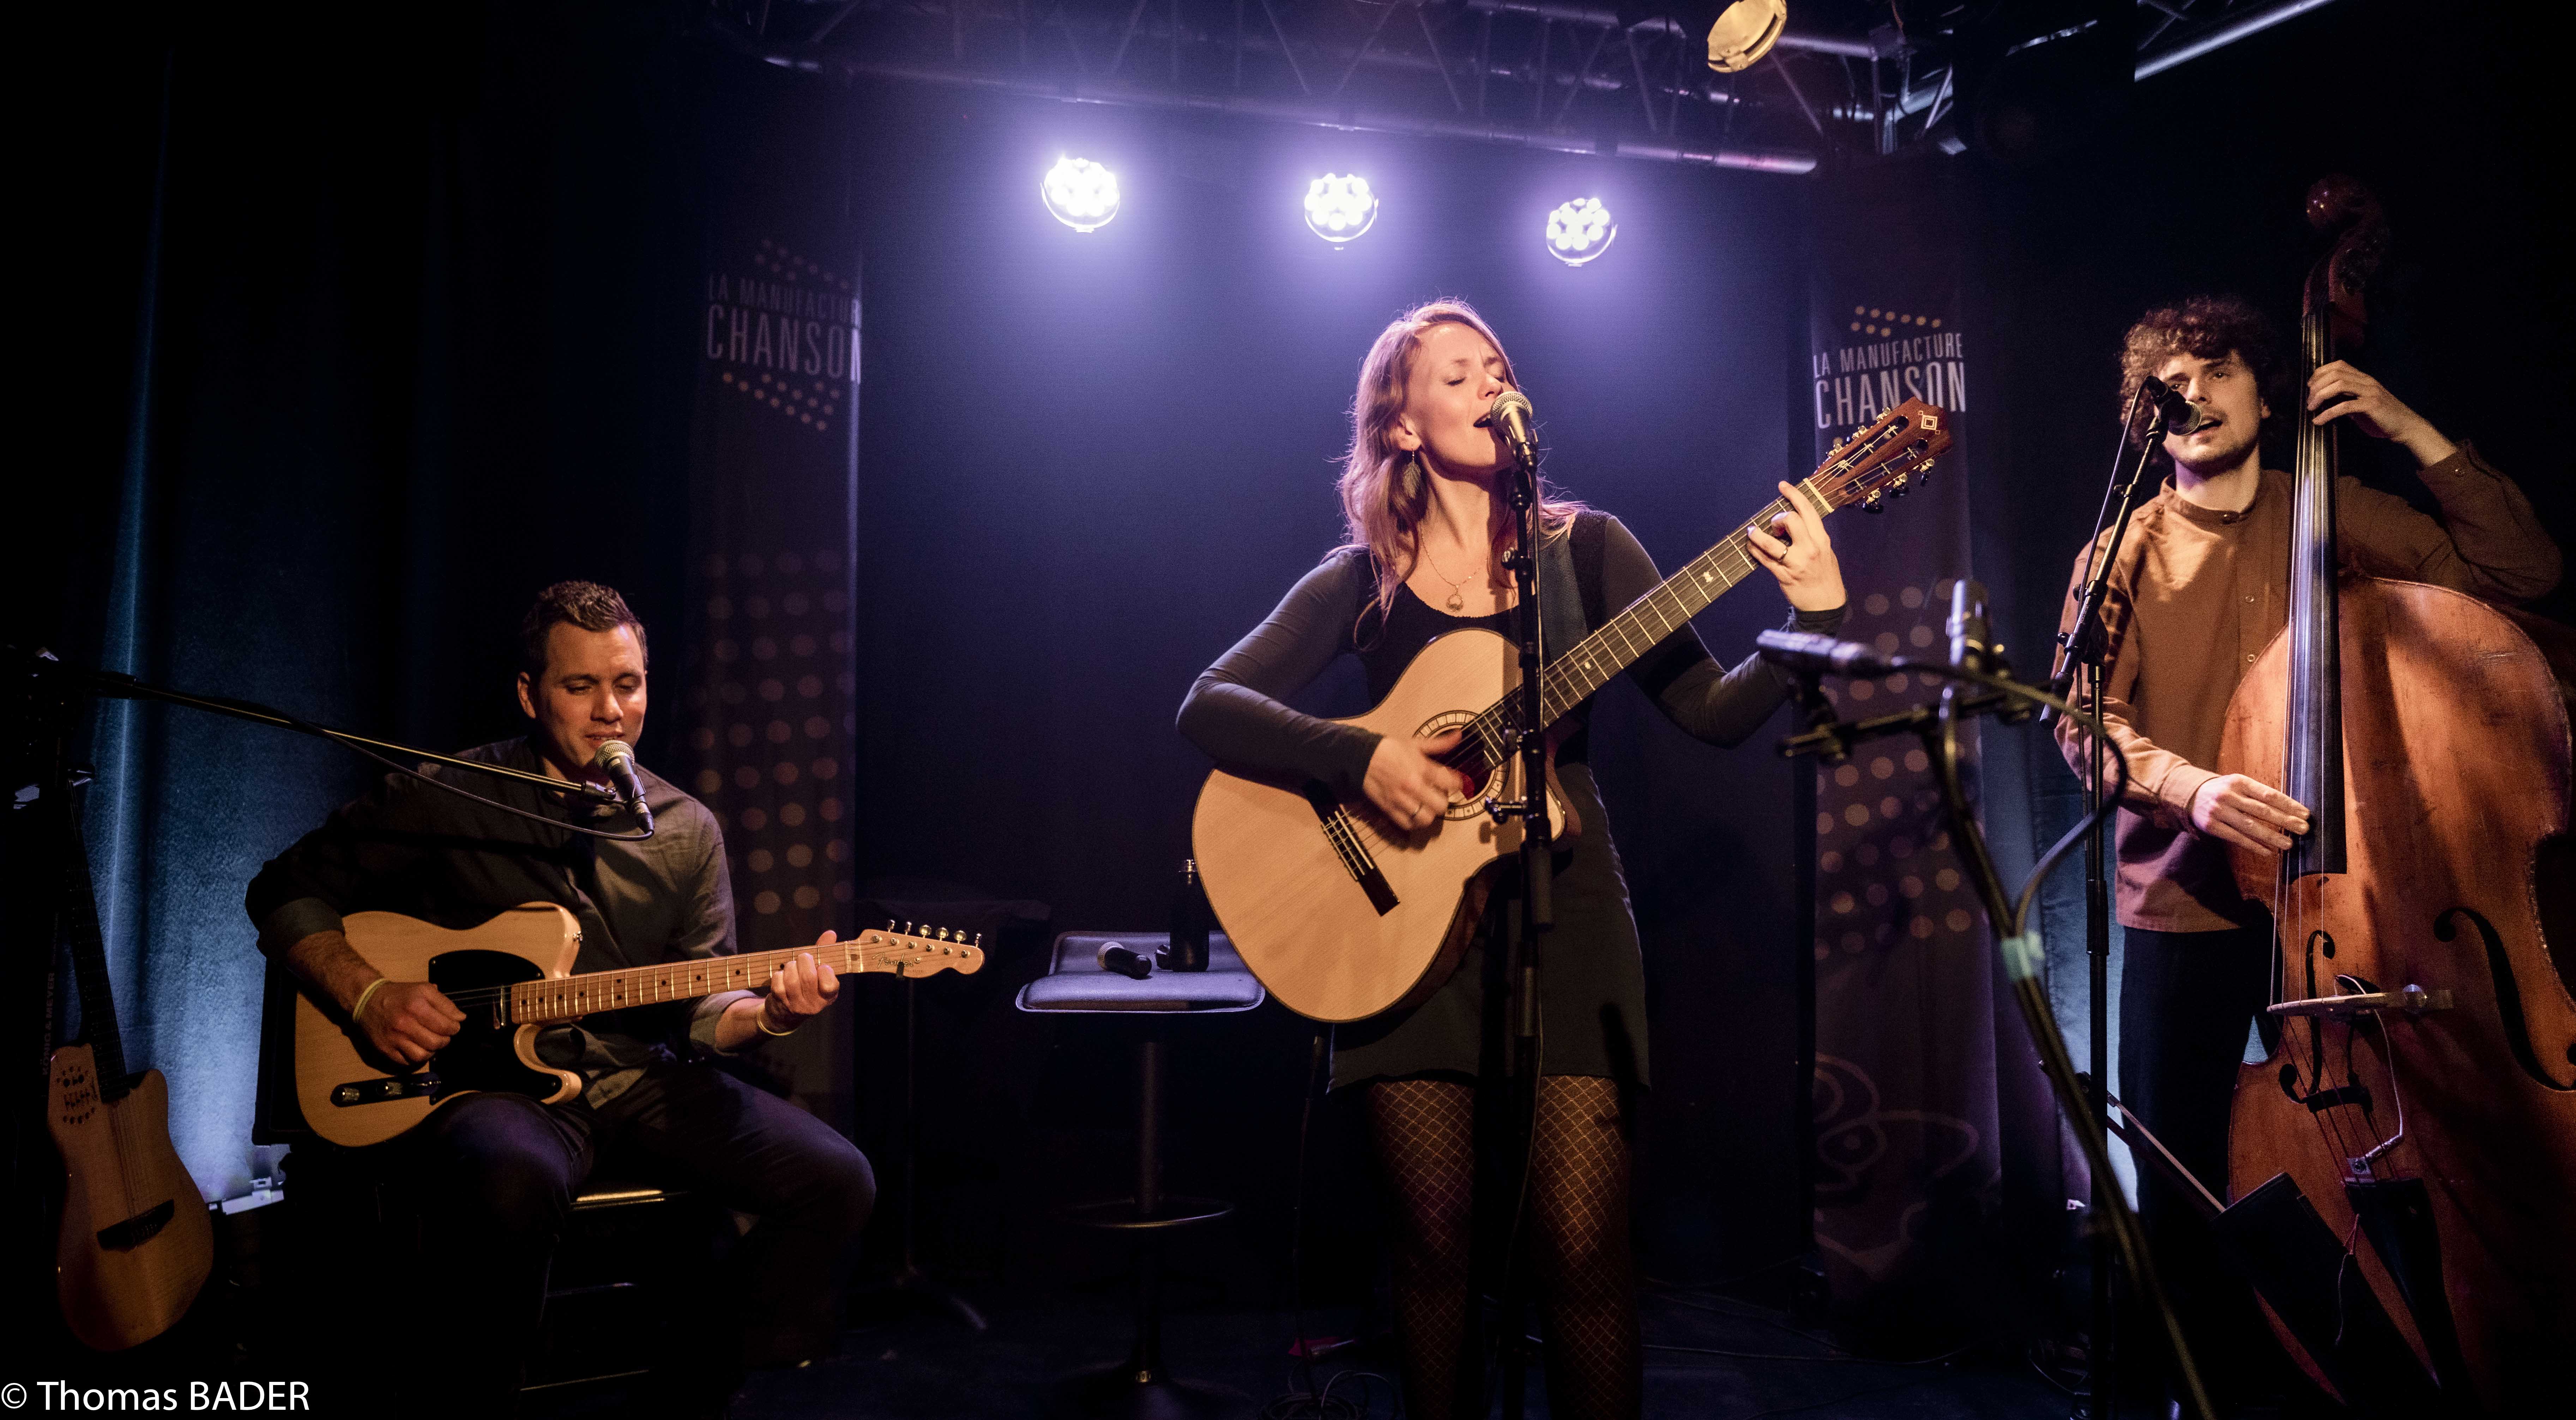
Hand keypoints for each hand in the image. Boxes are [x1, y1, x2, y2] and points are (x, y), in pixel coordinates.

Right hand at [356, 980, 463, 1068]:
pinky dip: (416, 1057)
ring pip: (423, 1056)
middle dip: (445, 1040)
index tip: (453, 1025)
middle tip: (443, 1035)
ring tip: (431, 1042)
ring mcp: (394, 1038)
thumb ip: (445, 1003)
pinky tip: (417, 1047)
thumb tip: (460, 1018)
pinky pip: (407, 1062)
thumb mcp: (423, 989)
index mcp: (417, 1006)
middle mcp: (404, 1023)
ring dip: (431, 1051)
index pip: (446, 1025)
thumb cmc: (399, 994)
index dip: (454, 1027)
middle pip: (436, 1042)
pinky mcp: (385, 1049)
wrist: (367, 1000)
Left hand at [761, 942, 840, 1032]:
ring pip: (791, 979)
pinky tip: (782, 976)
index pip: (830, 985)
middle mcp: (814, 1004)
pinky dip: (779, 975)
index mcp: (829, 996)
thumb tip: (830, 933)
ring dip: (790, 967)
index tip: (822, 966)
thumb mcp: (819, 973)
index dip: (825, 972)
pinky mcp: (780, 1003)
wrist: (785, 1014)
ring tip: (791, 967)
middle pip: (808, 976)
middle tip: (803, 958)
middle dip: (803, 960)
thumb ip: (824, 953)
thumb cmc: (806, 987)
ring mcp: (797, 1005)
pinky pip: (778, 983)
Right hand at [1364, 727, 1472, 831]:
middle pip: (1441, 806)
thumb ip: (1439, 743)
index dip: (1456, 784)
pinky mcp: (1389, 809)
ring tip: (1426, 806)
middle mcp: (1414, 786)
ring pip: (1426, 818)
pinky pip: (1408, 824)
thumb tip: (1458, 736)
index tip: (1453, 783)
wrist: (1362, 757)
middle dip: (1443, 801)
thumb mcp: (1415, 744)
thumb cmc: (1389, 749)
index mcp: (1423, 768)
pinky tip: (1414, 813)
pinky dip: (1413, 822)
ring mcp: (1401, 800)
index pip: (1450, 783)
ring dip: (1429, 813)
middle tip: (1438, 795)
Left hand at [1747, 483, 1845, 611]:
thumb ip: (1812, 536)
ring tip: (1752, 531)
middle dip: (1777, 518)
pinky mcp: (1784, 576)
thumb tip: (1794, 520)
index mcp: (1821, 539)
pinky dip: (1754, 551)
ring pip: (1771, 543)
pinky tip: (1750, 546)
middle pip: (1790, 521)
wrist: (1826, 604)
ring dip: (1757, 535)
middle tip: (1775, 525)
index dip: (1794, 495)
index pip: (1808, 511)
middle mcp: (1810, 549)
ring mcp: (1796, 563)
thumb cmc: (1825, 575)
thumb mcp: (1826, 551)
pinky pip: (1764, 560)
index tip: (1782, 486)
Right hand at [2188, 774, 2310, 851]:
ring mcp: (2219, 811)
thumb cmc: (2223, 790)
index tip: (2305, 814)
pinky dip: (2254, 846)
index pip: (2269, 794)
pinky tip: (2268, 851)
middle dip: (2286, 821)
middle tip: (2304, 829)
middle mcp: (2228, 795)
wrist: (2190, 795)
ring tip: (2289, 844)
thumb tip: (2288, 809)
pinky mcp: (2212, 826)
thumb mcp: (2238, 784)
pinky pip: (2236, 838)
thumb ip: (2258, 794)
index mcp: (2239, 781)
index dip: (2289, 804)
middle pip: (2262, 810)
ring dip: (2272, 836)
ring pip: (2251, 826)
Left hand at [2307, 361, 2455, 465]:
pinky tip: (2319, 421)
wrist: (2406, 426)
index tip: (2310, 386)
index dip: (2320, 372)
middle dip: (2317, 385)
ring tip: (2311, 408)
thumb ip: (2346, 397)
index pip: (2339, 365)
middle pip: (2335, 373)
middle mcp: (2367, 381)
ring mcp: (2370, 392)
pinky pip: (2344, 406)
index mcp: (2364, 378)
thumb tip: (2325, 399)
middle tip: (2309, 400)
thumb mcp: (2361, 403)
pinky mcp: (2372, 405)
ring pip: (2339, 385)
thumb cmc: (2382, 417)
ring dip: (2320, 396)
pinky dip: (2328, 413)